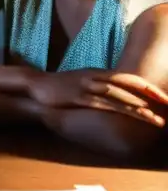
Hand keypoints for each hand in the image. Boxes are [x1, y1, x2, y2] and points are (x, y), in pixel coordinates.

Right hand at [28, 70, 167, 125]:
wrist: (34, 84)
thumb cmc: (59, 85)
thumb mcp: (82, 81)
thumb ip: (99, 85)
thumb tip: (117, 94)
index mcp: (98, 72)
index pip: (129, 77)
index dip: (148, 86)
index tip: (164, 96)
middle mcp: (95, 76)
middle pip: (128, 83)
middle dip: (150, 94)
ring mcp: (86, 86)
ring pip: (117, 94)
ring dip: (138, 107)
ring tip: (155, 118)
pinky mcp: (76, 96)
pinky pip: (100, 103)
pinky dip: (116, 109)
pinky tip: (126, 116)